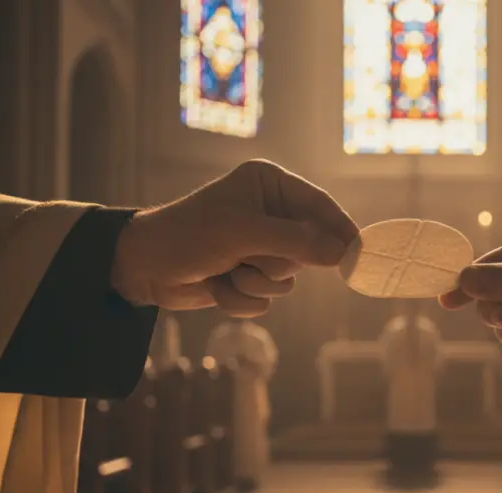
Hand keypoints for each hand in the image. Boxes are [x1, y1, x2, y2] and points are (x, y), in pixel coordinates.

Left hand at [111, 159, 357, 314]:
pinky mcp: (246, 275)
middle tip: (253, 261)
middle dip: (276, 263)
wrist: (142, 268)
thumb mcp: (244, 233)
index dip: (339, 230)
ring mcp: (257, 246)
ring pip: (286, 280)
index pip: (318, 206)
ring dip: (255, 283)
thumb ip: (296, 242)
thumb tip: (342, 252)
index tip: (359, 254)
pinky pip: (265, 299)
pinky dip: (241, 299)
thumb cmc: (189, 235)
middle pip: (307, 249)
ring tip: (226, 271)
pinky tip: (216, 286)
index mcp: (268, 185)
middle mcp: (267, 213)